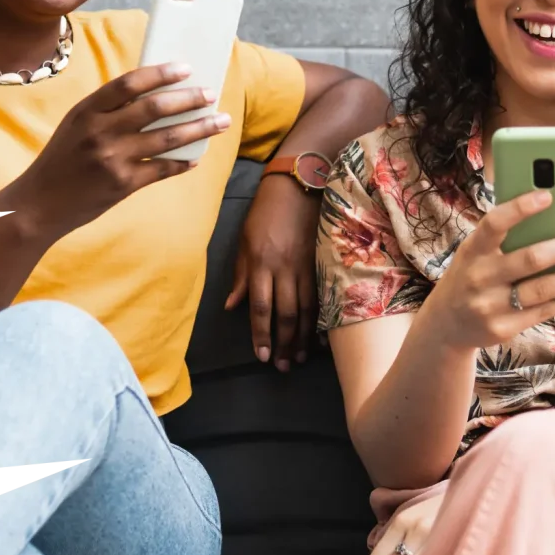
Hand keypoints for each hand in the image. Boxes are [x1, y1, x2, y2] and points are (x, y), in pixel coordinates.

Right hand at [8, 63, 232, 238]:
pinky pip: (162, 170)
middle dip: (188, 99)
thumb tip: (156, 93)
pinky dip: (182, 163)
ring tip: (220, 122)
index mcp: (86, 111)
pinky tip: (197, 158)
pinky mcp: (122, 185)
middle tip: (210, 94)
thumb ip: (108, 110)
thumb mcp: (76, 126)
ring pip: (166, 139)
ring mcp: (112, 159)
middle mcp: (99, 132)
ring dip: (198, 129)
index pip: (129, 84)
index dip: (160, 73)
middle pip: (154, 108)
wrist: (38, 205)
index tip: (186, 68)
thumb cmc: (62, 160)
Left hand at [224, 177, 319, 371]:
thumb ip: (240, 276)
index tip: (261, 356)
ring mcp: (307, 266)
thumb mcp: (244, 242)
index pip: (260, 307)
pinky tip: (321, 337)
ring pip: (307, 309)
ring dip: (303, 337)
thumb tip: (231, 307)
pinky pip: (323, 296)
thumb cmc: (264, 213)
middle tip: (282, 367)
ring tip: (299, 358)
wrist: (297, 187)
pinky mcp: (323, 262)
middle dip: (284, 343)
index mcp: (261, 263)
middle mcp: (284, 268)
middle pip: (286, 314)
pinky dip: (322, 319)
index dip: (261, 334)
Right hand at [428, 189, 554, 351]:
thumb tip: (553, 219)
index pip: (494, 224)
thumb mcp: (474, 254)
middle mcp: (479, 277)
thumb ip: (502, 240)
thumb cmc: (470, 276)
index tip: (548, 195)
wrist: (446, 323)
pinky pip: (542, 312)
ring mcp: (490, 306)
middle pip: (530, 259)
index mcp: (472, 251)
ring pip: (542, 289)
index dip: (520, 208)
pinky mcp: (502, 329)